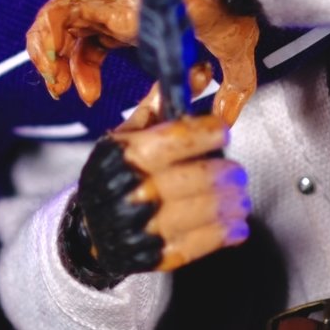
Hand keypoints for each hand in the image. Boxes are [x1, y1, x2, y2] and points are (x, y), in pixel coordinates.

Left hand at [27, 0, 258, 121]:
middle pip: (67, 32)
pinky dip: (51, 31)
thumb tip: (227, 119)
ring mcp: (114, 6)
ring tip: (54, 78)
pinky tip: (57, 58)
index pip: (90, 46)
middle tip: (59, 90)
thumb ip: (229, 93)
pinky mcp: (112, 2)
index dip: (80, 72)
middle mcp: (119, 16)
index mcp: (136, 28)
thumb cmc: (233, 14)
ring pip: (58, 17)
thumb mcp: (231, 63)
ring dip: (46, 48)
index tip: (88, 98)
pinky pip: (65, 9)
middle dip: (54, 63)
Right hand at [65, 115, 249, 282]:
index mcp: (122, 156)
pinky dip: (221, 234)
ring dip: (227, 204)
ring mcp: (138, 227)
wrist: (89, 232)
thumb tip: (198, 74)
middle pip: (188, 179)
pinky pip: (193, 246)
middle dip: (221, 174)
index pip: (170, 140)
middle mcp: (127, 191)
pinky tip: (236, 226)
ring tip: (241, 198)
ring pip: (195, 214)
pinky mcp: (150, 255)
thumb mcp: (127, 137)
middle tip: (237, 172)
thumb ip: (161, 107)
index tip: (222, 133)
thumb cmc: (114, 176)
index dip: (203, 134)